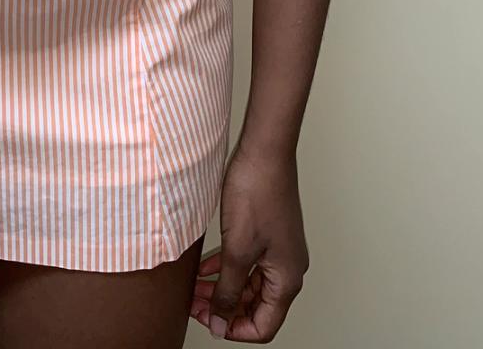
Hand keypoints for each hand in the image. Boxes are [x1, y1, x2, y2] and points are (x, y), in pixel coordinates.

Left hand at [190, 143, 308, 340]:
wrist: (264, 152)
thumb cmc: (257, 194)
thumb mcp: (237, 251)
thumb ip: (228, 291)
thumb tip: (219, 323)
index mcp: (287, 279)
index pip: (264, 326)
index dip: (234, 330)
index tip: (208, 321)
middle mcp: (288, 268)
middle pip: (257, 307)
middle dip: (225, 308)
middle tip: (195, 304)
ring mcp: (279, 250)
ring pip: (250, 285)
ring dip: (223, 288)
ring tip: (194, 288)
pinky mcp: (268, 234)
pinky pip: (248, 263)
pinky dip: (227, 269)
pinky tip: (204, 267)